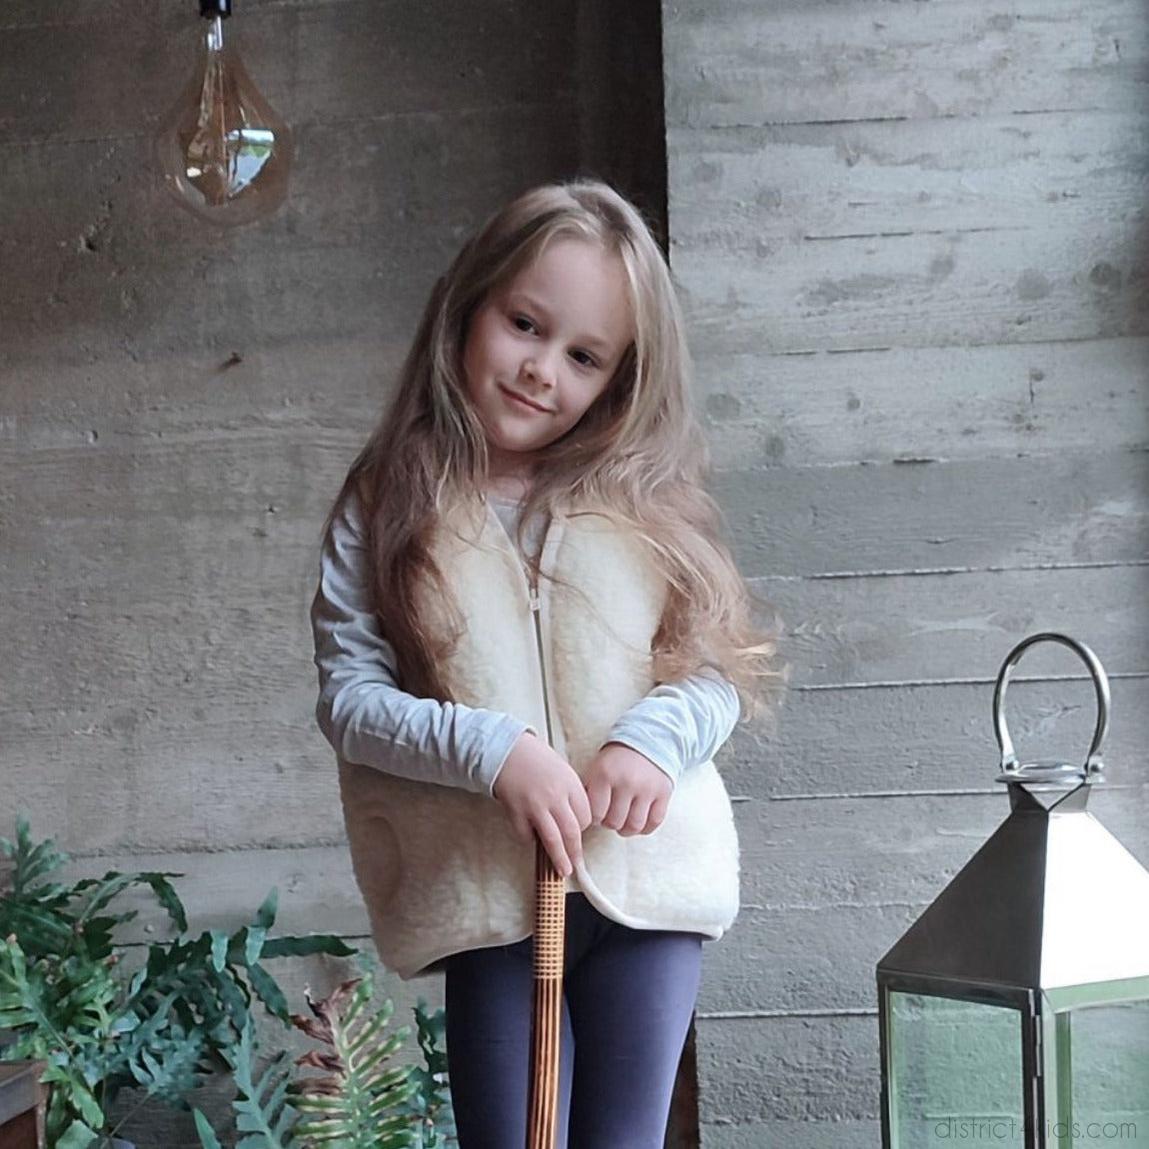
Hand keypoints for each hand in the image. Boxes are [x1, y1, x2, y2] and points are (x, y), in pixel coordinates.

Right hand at [492, 732, 591, 876]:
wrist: (507, 750)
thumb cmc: (536, 759)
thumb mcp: (562, 771)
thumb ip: (571, 794)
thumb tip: (577, 821)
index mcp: (570, 784)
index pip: (585, 816)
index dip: (583, 827)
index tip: (578, 832)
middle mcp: (555, 796)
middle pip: (572, 832)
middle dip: (575, 852)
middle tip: (577, 865)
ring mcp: (535, 806)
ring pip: (553, 840)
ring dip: (560, 858)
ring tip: (564, 870)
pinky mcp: (516, 812)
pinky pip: (527, 835)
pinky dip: (530, 839)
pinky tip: (531, 836)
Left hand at [583, 742, 671, 836]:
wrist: (644, 741)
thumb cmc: (615, 761)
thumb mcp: (596, 769)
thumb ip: (587, 792)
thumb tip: (580, 818)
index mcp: (605, 775)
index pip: (596, 814)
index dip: (595, 818)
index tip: (597, 813)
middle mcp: (627, 782)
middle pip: (614, 822)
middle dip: (610, 823)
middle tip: (610, 816)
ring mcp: (647, 788)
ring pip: (634, 826)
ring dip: (626, 829)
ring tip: (623, 822)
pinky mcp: (664, 793)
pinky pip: (654, 822)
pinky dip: (645, 828)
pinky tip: (638, 821)